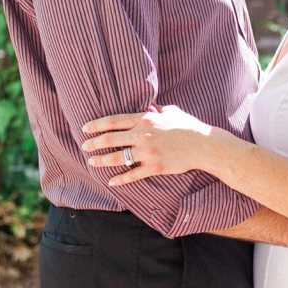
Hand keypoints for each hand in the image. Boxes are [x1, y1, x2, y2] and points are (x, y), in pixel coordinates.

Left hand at [81, 105, 214, 184]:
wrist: (204, 145)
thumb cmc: (188, 126)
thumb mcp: (171, 111)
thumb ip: (156, 109)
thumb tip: (147, 107)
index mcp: (145, 119)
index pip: (114, 121)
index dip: (97, 125)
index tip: (85, 129)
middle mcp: (143, 135)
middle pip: (111, 139)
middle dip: (94, 143)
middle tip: (84, 146)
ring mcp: (148, 152)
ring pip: (118, 158)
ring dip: (102, 160)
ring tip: (92, 161)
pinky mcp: (155, 167)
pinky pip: (133, 174)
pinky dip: (120, 179)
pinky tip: (111, 181)